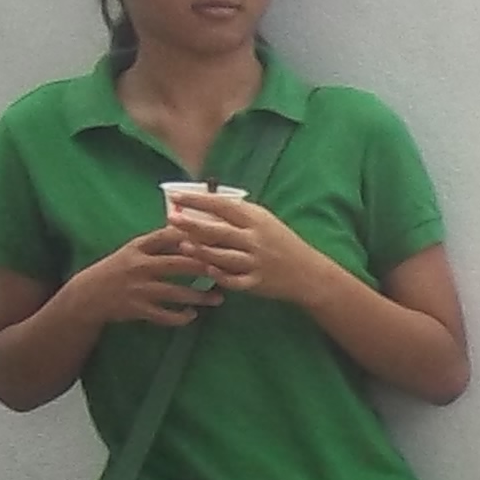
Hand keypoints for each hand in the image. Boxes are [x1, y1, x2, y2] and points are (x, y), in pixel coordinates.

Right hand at [62, 228, 219, 330]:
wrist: (88, 295)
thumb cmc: (119, 269)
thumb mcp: (133, 250)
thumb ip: (159, 242)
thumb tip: (193, 230)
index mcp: (139, 246)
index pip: (168, 236)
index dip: (194, 237)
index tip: (217, 239)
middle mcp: (139, 265)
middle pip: (178, 264)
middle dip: (205, 267)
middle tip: (227, 271)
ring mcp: (138, 288)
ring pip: (176, 293)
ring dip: (200, 296)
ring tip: (219, 298)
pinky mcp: (137, 309)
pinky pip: (165, 315)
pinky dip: (181, 316)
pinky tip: (193, 315)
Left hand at [161, 188, 336, 311]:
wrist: (308, 273)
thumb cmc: (282, 242)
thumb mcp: (266, 221)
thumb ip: (239, 213)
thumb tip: (207, 201)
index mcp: (256, 220)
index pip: (222, 206)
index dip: (197, 201)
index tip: (176, 197)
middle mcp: (255, 240)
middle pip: (218, 231)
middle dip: (192, 224)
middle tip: (171, 219)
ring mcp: (255, 262)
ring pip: (222, 256)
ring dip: (201, 250)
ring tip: (182, 245)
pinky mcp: (257, 283)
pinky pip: (233, 280)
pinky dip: (219, 275)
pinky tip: (206, 270)